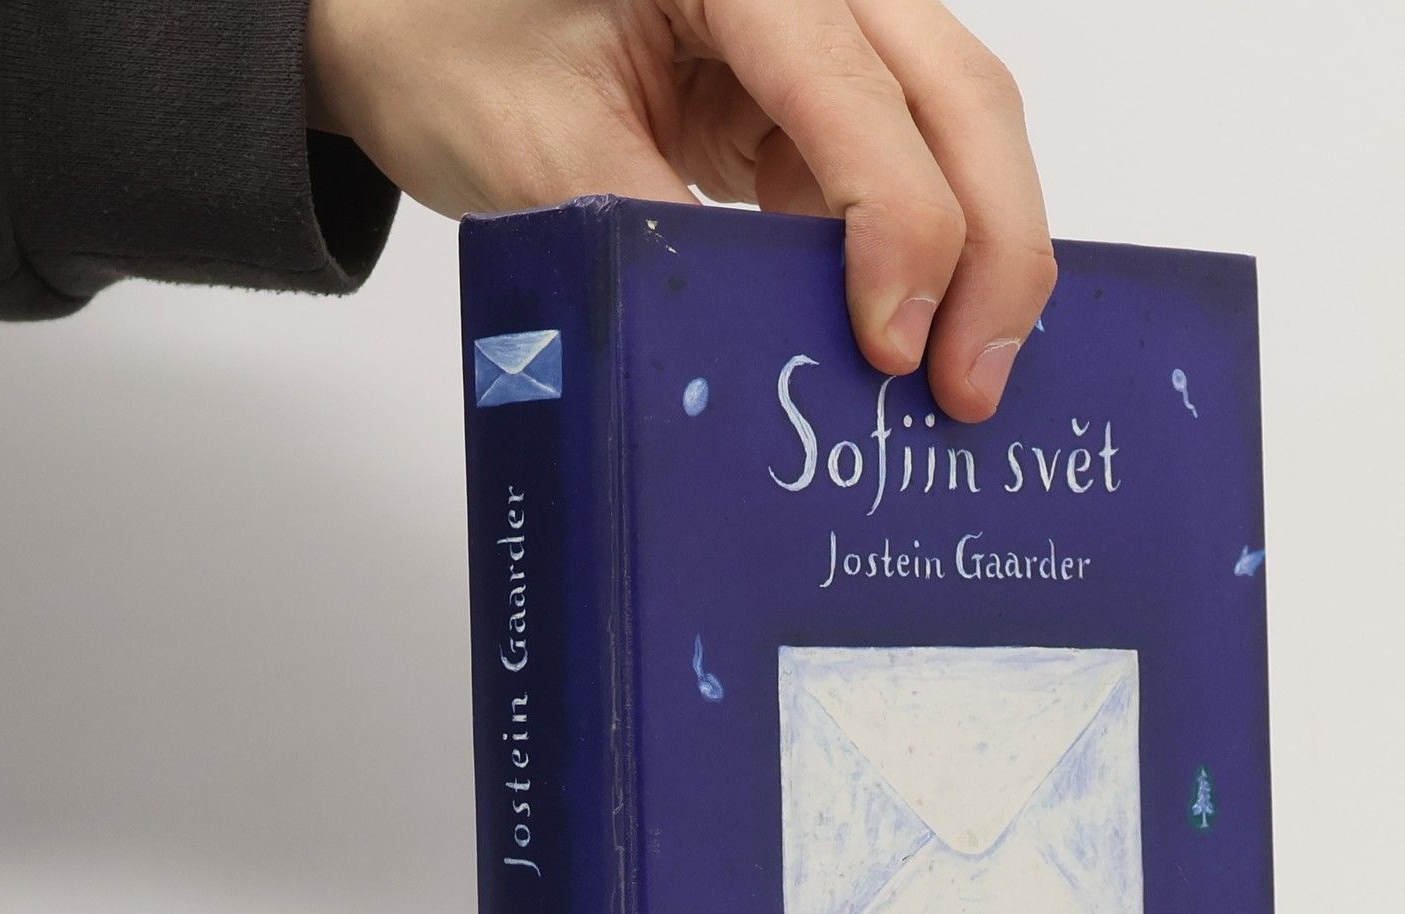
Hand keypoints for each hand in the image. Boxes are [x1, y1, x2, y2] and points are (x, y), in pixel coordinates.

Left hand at [305, 0, 1053, 419]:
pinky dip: (927, 256)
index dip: (900, 230)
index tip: (892, 350)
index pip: (859, 96)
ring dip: (979, 256)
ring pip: (960, 128)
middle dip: (993, 249)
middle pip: (962, 98)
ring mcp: (826, 27)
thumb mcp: (545, 155)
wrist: (411, 16)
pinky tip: (919, 335)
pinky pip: (910, 165)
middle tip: (973, 385)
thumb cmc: (450, 48)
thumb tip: (771, 356)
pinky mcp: (819, 90)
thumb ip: (664, 241)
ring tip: (962, 379)